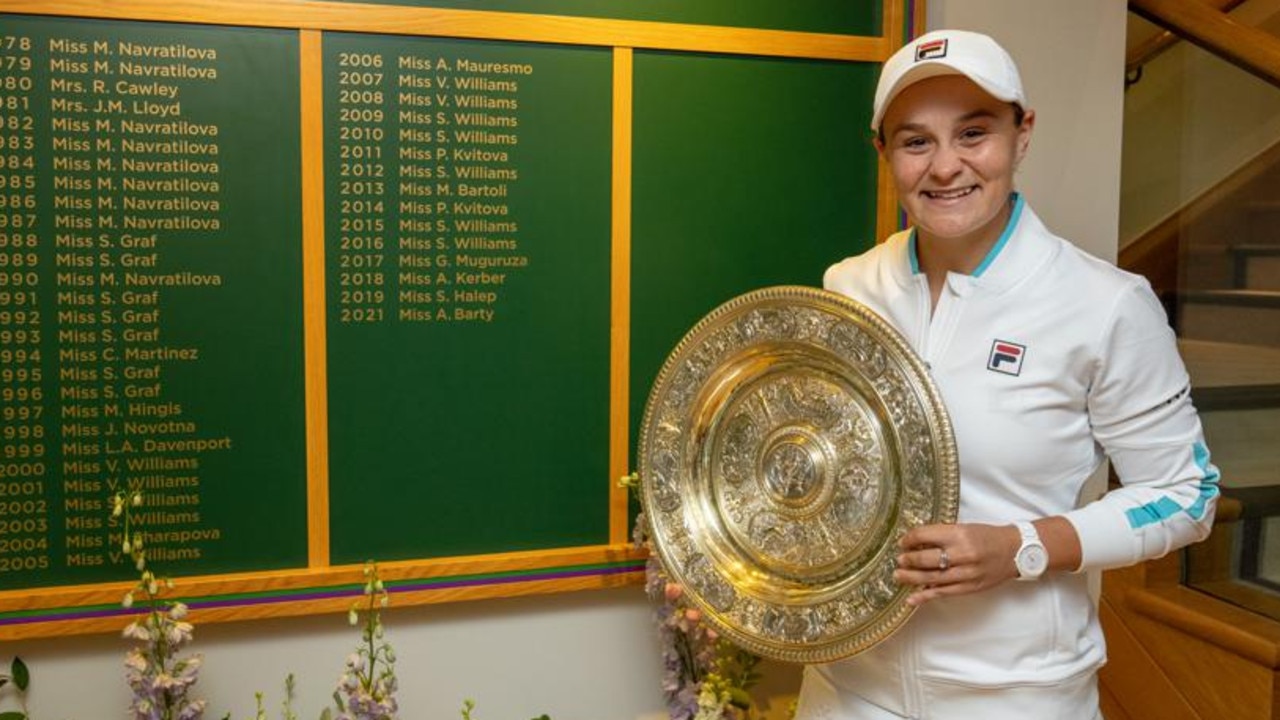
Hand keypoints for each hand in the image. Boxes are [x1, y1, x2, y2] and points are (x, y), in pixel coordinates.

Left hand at [893, 523, 1020, 605]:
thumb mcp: (964, 528)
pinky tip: (911, 599)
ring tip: (898, 575)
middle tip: (899, 559)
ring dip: (911, 578)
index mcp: (959, 534)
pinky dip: (925, 596)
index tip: (903, 542)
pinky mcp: (969, 587)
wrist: (1014, 551)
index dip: (909, 539)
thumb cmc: (988, 537)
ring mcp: (965, 573)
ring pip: (931, 577)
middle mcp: (961, 554)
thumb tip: (917, 544)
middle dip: (908, 560)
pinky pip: (943, 593)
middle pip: (925, 559)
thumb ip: (942, 535)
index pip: (924, 535)